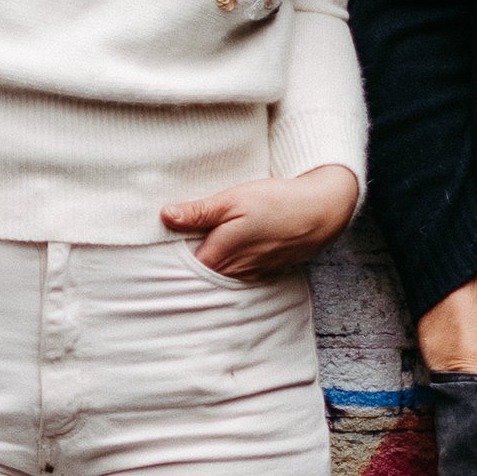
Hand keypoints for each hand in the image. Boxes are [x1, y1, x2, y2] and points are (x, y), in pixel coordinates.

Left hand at [163, 167, 361, 279]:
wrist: (321, 211)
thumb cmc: (275, 202)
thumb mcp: (232, 199)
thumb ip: (198, 212)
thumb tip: (165, 215)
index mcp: (218, 257)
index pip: (180, 267)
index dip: (168, 255)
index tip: (156, 243)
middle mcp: (232, 274)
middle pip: (197, 273)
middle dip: (185, 261)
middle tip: (173, 242)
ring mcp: (249, 276)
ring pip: (218, 274)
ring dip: (209, 263)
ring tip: (202, 242)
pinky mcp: (263, 273)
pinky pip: (236, 274)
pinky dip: (229, 265)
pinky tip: (230, 249)